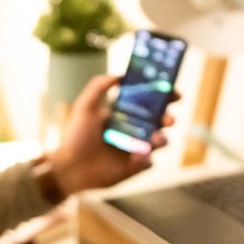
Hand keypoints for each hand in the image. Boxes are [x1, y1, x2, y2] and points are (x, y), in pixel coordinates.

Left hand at [47, 75, 177, 197]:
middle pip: (160, 121)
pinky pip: (149, 162)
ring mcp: (136, 148)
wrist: (69, 168)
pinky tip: (135, 158)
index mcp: (125, 113)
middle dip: (169, 118)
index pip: (149, 102)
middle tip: (169, 119)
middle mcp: (133, 129)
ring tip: (155, 139)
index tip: (174, 93)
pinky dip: (146, 159)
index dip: (165, 97)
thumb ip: (98, 87)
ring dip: (162, 139)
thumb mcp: (84, 107)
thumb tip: (120, 75)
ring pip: (160, 141)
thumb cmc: (75, 137)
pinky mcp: (135, 167)